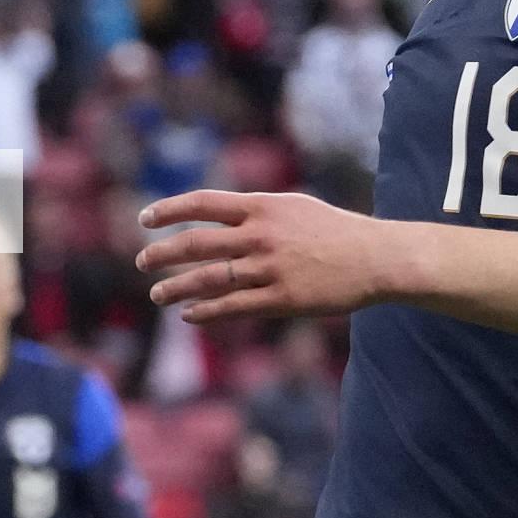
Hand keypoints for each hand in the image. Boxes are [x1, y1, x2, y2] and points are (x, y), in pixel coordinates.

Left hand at [136, 190, 391, 323]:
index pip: (203, 203)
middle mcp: (261, 236)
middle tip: (143, 262)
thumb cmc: (332, 230)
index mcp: (262, 207)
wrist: (375, 258)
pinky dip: (205, 311)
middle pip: (196, 244)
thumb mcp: (292, 207)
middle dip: (162, 254)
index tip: (144, 219)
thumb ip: (253, 211)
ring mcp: (270, 269)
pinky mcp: (282, 299)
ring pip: (208, 280)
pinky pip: (232, 307)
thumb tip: (214, 214)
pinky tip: (189, 314)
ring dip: (176, 288)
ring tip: (157, 294)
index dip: (169, 210)